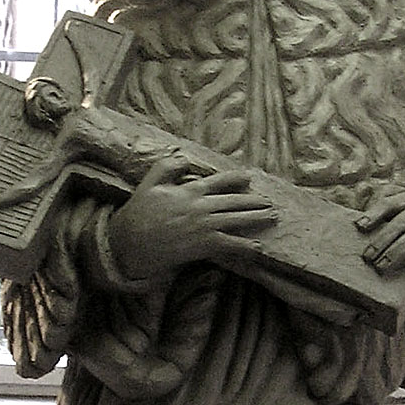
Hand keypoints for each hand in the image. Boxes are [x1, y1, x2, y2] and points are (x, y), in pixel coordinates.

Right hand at [108, 153, 275, 279]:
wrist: (131, 243)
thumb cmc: (139, 213)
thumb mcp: (149, 183)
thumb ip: (167, 166)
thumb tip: (185, 157)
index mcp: (190, 190)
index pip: (218, 181)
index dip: (235, 178)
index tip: (248, 177)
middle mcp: (201, 207)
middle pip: (234, 202)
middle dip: (254, 201)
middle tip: (270, 201)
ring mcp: (204, 227)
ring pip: (237, 220)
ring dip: (257, 218)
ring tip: (272, 216)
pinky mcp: (203, 246)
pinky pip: (229, 245)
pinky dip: (245, 246)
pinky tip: (258, 247)